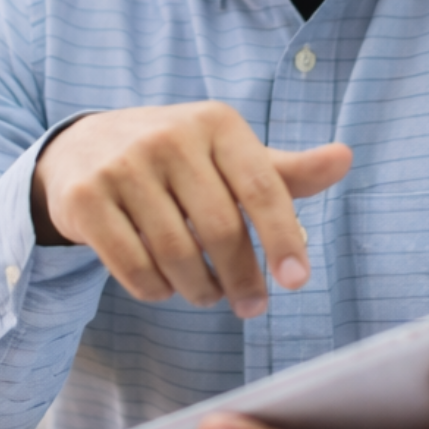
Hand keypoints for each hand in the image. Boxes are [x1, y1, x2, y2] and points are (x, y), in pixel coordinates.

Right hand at [32, 102, 350, 316]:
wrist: (83, 148)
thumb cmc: (176, 159)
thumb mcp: (228, 154)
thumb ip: (284, 170)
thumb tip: (345, 158)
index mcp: (215, 122)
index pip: (260, 187)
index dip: (282, 238)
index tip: (297, 281)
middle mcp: (168, 136)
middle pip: (220, 229)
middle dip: (242, 278)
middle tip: (252, 306)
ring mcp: (122, 165)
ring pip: (176, 254)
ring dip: (200, 289)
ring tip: (208, 295)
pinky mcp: (85, 197)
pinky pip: (132, 266)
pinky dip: (156, 291)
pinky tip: (165, 289)